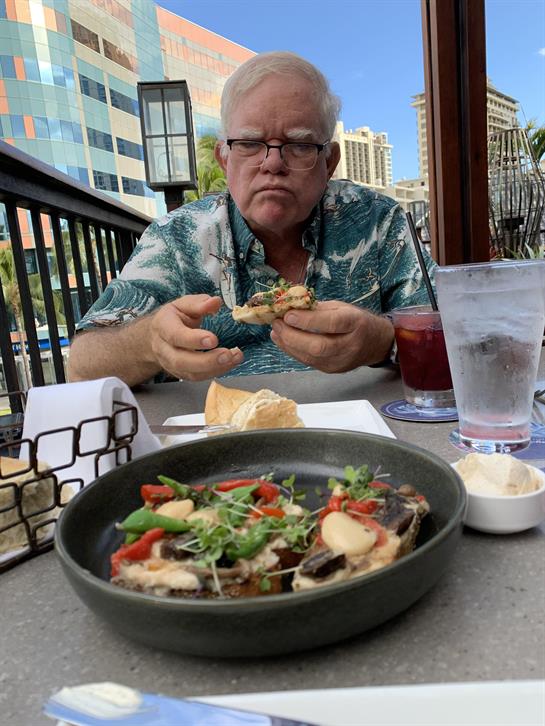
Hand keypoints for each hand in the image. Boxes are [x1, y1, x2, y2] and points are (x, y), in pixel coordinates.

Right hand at [149, 295, 242, 380]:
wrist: (157, 337)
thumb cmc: (174, 318)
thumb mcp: (183, 305)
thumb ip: (198, 304)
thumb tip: (215, 302)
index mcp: (163, 327)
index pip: (175, 335)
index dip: (194, 339)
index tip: (214, 339)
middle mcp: (164, 349)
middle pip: (181, 361)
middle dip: (206, 360)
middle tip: (228, 354)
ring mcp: (171, 364)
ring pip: (190, 373)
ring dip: (215, 368)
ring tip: (235, 357)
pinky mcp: (181, 374)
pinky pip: (197, 377)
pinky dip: (216, 372)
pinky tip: (230, 363)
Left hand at [270, 301, 393, 372]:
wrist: (375, 343)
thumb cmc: (356, 320)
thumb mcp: (342, 307)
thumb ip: (318, 308)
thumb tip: (291, 307)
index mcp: (355, 323)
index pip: (331, 324)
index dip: (308, 321)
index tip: (288, 315)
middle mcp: (350, 345)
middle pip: (319, 346)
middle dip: (293, 336)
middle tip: (277, 324)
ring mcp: (341, 361)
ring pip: (311, 357)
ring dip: (289, 344)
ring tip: (276, 332)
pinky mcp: (332, 370)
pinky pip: (309, 362)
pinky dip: (293, 351)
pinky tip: (284, 341)